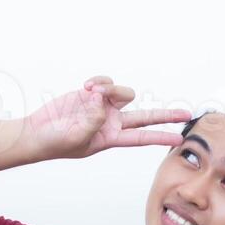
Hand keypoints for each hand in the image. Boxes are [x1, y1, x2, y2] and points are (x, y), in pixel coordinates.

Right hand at [23, 75, 191, 160]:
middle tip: (186, 113)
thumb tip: (104, 102)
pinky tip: (86, 87)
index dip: (161, 137)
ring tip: (92, 93)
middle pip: (145, 116)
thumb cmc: (55, 142)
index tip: (179, 140)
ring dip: (111, 89)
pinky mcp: (93, 94)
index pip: (141, 138)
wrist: (37, 131)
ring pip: (124, 93)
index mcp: (111, 138)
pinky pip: (106, 83)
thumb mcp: (77, 137)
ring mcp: (103, 107)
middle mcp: (112, 122)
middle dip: (166, 115)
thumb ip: (94, 121)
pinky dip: (99, 82)